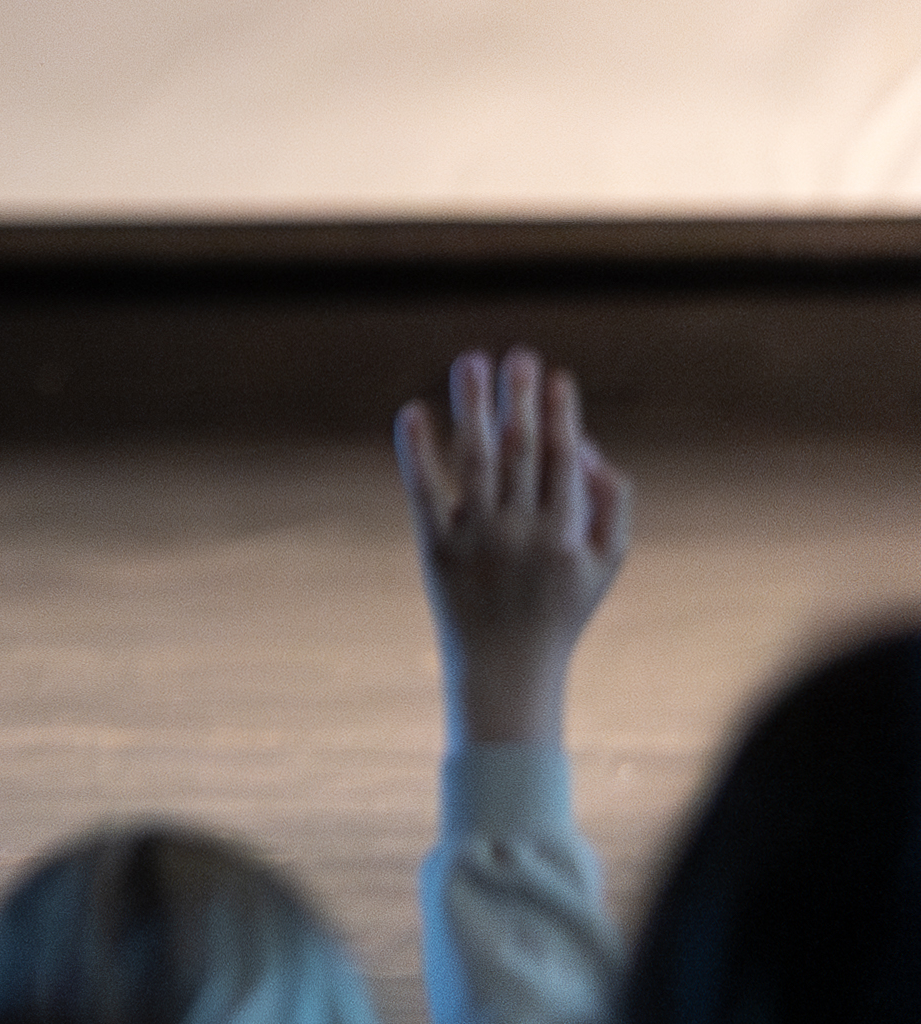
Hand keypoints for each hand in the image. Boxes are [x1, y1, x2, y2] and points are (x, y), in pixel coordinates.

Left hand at [398, 345, 627, 750]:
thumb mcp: (606, 563)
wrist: (508, 668)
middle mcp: (521, 533)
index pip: (564, 460)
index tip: (556, 375)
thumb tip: (588, 446)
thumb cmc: (561, 608)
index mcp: (566, 534)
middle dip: (520, 399)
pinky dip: (416, 452)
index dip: (561, 414)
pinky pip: (423, 493)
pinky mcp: (434, 548)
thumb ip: (611, 503)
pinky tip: (412, 411)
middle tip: (516, 355)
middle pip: (521, 452)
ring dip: (473, 408)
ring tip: (471, 362)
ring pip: (475, 461)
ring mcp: (476, 540)